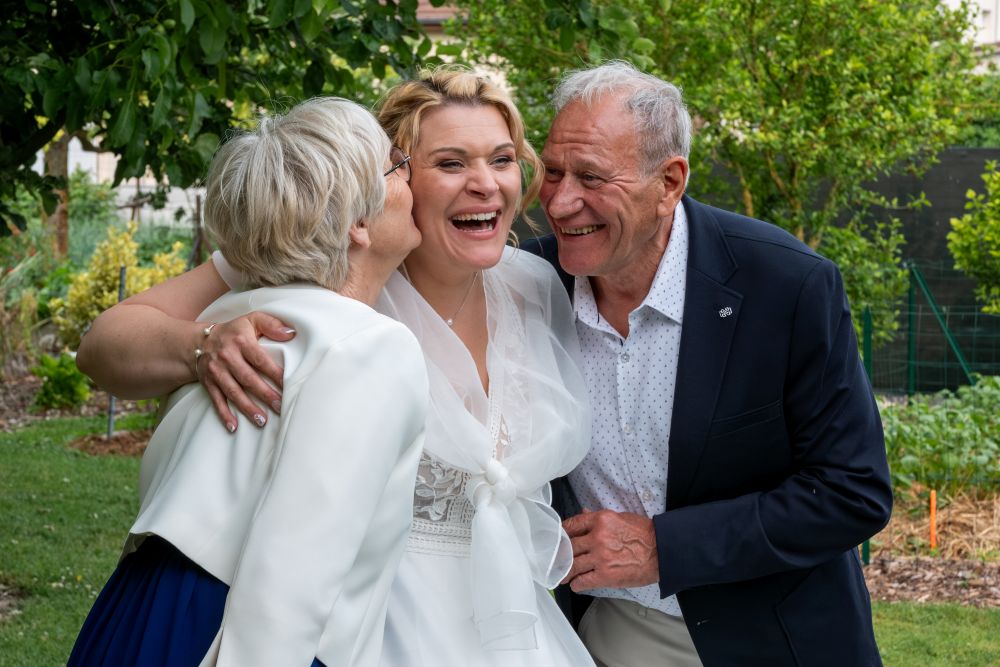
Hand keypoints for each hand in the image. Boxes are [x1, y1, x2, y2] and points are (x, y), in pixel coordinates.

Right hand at [195, 312, 295, 431]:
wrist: (199, 341)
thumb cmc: (233, 332)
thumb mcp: (251, 320)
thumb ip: (272, 324)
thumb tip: (291, 333)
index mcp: (241, 342)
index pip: (260, 359)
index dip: (274, 373)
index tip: (288, 384)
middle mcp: (227, 357)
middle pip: (248, 379)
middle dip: (264, 394)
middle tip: (279, 406)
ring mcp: (217, 372)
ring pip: (233, 392)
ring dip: (247, 408)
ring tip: (262, 420)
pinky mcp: (208, 383)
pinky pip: (216, 400)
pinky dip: (224, 414)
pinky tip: (234, 426)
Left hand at [561, 509, 658, 591]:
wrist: (662, 551)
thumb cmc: (644, 533)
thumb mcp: (620, 517)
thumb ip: (598, 517)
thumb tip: (583, 513)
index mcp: (600, 520)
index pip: (571, 525)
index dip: (561, 534)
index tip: (558, 540)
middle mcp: (597, 537)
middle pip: (569, 546)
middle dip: (561, 555)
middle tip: (556, 561)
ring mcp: (600, 557)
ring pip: (573, 565)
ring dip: (566, 572)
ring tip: (563, 576)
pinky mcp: (606, 575)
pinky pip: (584, 581)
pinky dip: (577, 584)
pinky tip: (576, 584)